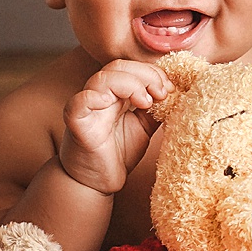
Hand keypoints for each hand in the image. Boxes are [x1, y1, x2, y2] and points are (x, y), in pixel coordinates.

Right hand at [58, 60, 168, 193]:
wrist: (97, 183)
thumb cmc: (117, 154)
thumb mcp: (145, 128)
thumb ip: (156, 110)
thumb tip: (175, 94)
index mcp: (115, 94)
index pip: (131, 68)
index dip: (153, 72)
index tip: (170, 88)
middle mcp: (99, 95)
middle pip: (118, 67)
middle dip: (146, 75)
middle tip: (162, 93)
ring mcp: (86, 107)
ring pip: (102, 79)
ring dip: (129, 84)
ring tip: (146, 102)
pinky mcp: (76, 122)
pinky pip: (80, 101)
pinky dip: (95, 96)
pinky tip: (111, 102)